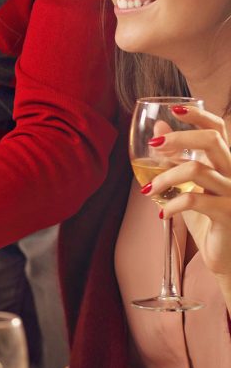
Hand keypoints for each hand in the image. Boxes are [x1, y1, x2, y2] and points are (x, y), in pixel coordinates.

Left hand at [148, 106, 230, 276]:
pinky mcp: (228, 213)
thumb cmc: (208, 219)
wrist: (226, 257)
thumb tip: (158, 128)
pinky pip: (194, 200)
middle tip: (153, 146)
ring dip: (164, 177)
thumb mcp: (189, 186)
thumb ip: (176, 158)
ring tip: (145, 190)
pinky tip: (160, 213)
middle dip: (179, 137)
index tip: (174, 109)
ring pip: (197, 169)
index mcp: (225, 163)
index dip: (198, 116)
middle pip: (213, 140)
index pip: (219, 129)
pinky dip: (171, 205)